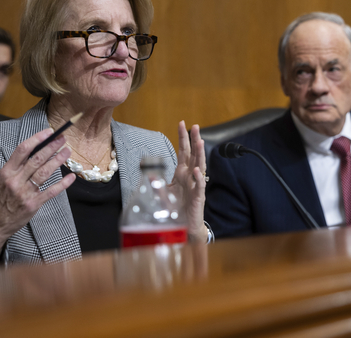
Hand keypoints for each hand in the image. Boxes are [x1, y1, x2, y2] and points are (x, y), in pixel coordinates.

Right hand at [0, 129, 75, 267]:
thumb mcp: (1, 181)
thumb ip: (16, 168)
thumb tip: (35, 152)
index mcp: (6, 172)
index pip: (23, 150)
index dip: (37, 139)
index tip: (49, 132)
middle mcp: (15, 180)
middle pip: (37, 159)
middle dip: (52, 147)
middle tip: (63, 139)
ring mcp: (24, 192)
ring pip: (45, 172)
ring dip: (58, 160)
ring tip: (67, 152)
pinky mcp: (33, 204)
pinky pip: (51, 191)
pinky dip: (63, 184)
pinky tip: (71, 177)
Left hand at [170, 121, 207, 242]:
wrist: (186, 226)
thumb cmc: (177, 209)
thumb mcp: (164, 194)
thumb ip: (158, 185)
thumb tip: (150, 174)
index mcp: (182, 173)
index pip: (184, 151)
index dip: (183, 138)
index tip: (182, 123)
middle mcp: (190, 176)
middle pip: (193, 155)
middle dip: (194, 140)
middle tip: (195, 126)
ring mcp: (195, 185)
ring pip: (200, 166)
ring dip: (200, 154)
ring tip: (200, 142)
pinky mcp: (198, 197)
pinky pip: (199, 186)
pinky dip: (198, 178)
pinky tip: (196, 170)